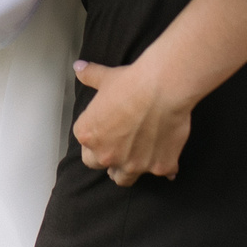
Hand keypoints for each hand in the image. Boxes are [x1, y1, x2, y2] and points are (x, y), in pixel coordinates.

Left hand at [70, 56, 195, 185]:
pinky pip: (162, 174)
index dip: (97, 139)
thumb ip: (90, 76)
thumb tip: (79, 68)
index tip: (107, 131)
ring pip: (124, 178)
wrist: (162, 88)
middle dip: (108, 158)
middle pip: (101, 165)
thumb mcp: (105, 77)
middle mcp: (108, 155)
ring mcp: (134, 165)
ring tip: (137, 158)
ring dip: (129, 169)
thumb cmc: (131, 82)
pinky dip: (165, 166)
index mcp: (89, 135)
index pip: (86, 147)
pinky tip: (167, 156)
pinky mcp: (159, 167)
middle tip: (119, 146)